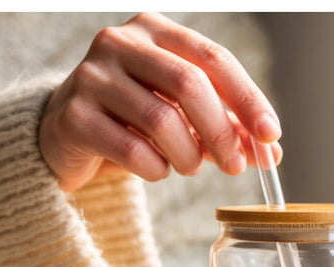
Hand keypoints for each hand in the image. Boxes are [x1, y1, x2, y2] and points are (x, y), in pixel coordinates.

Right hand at [39, 12, 282, 191]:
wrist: (62, 137)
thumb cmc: (131, 120)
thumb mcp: (182, 116)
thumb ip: (225, 127)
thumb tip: (271, 152)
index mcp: (153, 29)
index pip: (213, 57)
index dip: (248, 98)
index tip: (271, 134)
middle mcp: (119, 42)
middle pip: (189, 84)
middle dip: (221, 131)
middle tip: (236, 165)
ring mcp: (91, 76)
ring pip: (161, 120)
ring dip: (188, 155)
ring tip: (188, 166)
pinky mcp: (73, 115)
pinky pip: (131, 149)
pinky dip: (156, 168)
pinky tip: (156, 170)